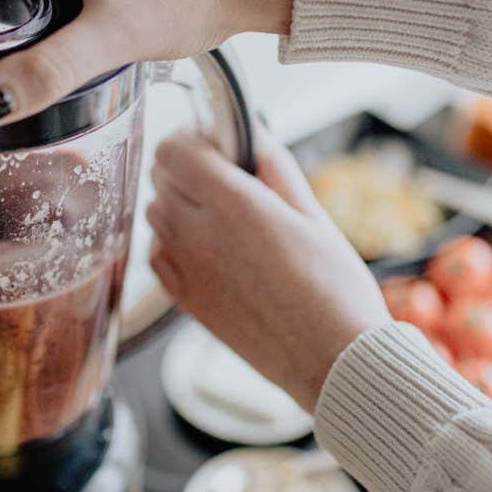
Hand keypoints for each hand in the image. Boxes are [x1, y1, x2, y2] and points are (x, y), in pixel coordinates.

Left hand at [146, 133, 388, 410]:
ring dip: (179, 204)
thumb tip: (252, 132)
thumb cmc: (336, 290)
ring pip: (155, 214)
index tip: (219, 145)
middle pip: (160, 177)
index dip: (193, 138)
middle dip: (188, 168)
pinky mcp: (185, 301)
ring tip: (223, 217)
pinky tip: (210, 249)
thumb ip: (274, 166)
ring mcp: (186, 270)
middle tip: (228, 178)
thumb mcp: (314, 213)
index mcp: (233, 204)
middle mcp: (198, 234)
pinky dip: (173, 243)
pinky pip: (157, 254)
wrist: (331, 359)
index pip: (173, 148)